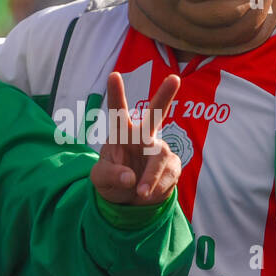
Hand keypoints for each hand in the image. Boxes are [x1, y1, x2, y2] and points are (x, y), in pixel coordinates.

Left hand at [90, 72, 181, 205]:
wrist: (129, 200)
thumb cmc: (112, 180)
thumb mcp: (100, 180)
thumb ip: (110, 175)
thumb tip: (129, 177)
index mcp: (122, 133)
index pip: (118, 111)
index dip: (116, 93)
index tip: (114, 75)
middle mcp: (143, 136)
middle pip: (156, 113)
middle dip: (165, 96)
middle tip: (175, 78)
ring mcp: (160, 149)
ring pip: (160, 156)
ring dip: (150, 177)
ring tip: (140, 193)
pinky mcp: (173, 165)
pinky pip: (169, 175)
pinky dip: (157, 188)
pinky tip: (147, 194)